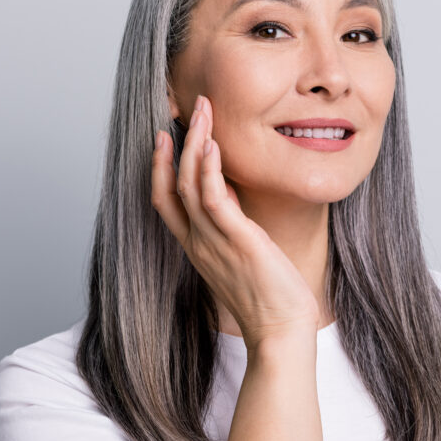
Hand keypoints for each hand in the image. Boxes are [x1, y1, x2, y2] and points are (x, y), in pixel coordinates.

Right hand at [150, 95, 320, 350]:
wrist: (280, 333)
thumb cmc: (269, 299)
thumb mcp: (242, 257)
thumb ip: (231, 228)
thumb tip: (232, 198)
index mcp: (197, 248)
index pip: (165, 201)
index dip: (160, 167)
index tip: (165, 137)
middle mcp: (198, 243)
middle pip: (171, 184)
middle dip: (175, 143)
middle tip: (185, 108)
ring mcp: (213, 242)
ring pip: (189, 183)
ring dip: (194, 143)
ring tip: (202, 111)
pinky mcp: (236, 241)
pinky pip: (213, 199)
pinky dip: (209, 169)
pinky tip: (213, 145)